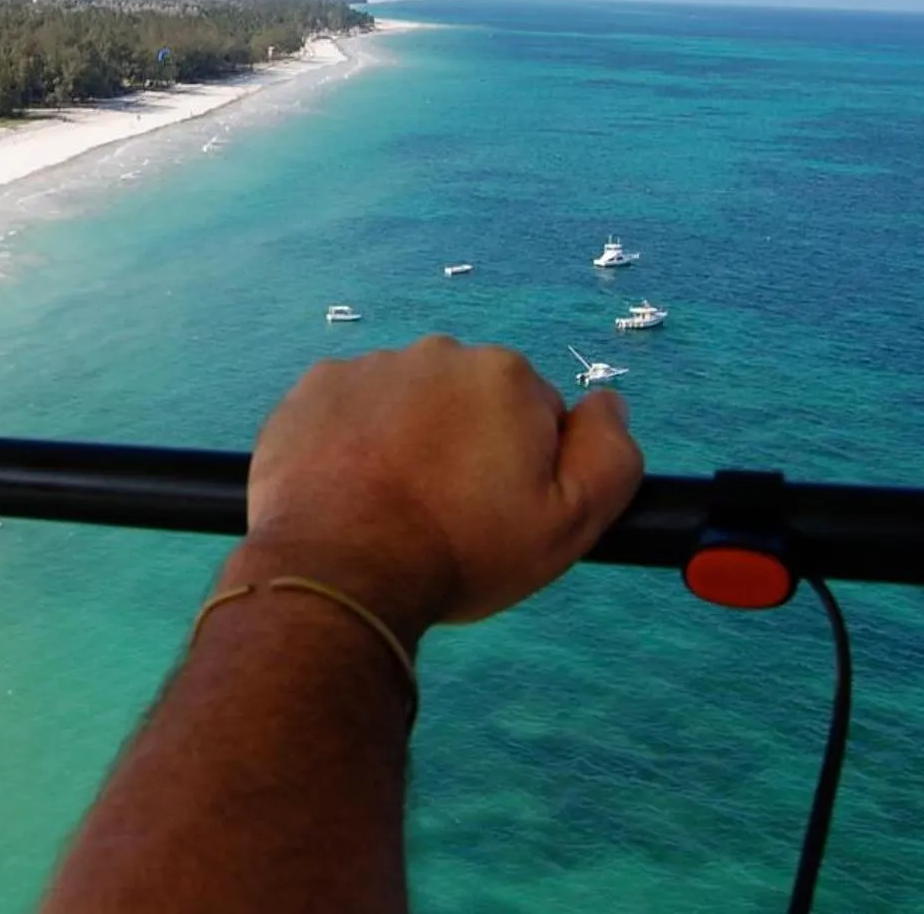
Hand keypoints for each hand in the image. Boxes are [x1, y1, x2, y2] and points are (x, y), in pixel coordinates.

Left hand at [227, 336, 643, 645]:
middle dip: (465, 445)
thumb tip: (608, 402)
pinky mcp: (313, 391)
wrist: (339, 570)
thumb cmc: (459, 551)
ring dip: (407, 441)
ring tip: (393, 506)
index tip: (497, 508)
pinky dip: (353, 442)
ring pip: (407, 404)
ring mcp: (368, 367)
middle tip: (446, 512)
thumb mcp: (569, 523)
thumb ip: (610, 455)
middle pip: (468, 402)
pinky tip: (350, 490)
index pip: (535, 415)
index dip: (523, 468)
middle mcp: (436, 353)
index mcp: (504, 375)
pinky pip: (350, 411)